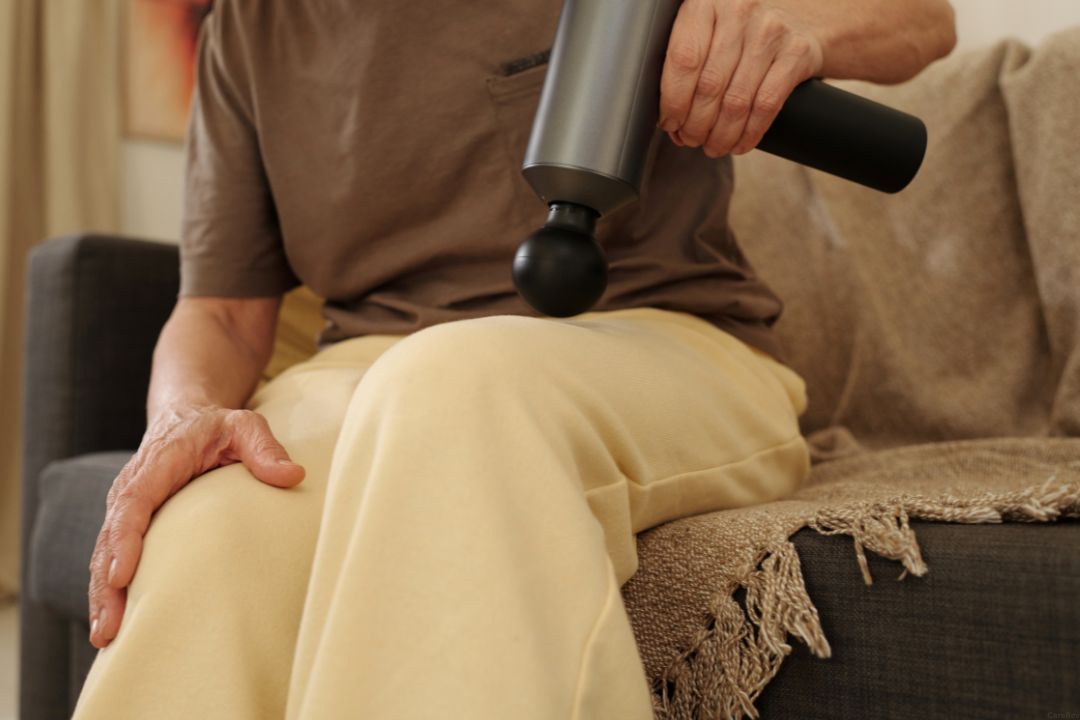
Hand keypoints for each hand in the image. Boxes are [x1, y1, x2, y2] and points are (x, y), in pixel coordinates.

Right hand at [88, 405, 304, 647]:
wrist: (188, 417)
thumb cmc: (218, 426)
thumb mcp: (245, 426)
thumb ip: (265, 448)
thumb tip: (292, 476)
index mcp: (156, 465)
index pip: (134, 503)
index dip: (126, 540)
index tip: (123, 575)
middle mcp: (132, 488)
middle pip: (111, 538)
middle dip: (107, 584)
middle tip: (109, 626)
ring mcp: (126, 508)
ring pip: (105, 553)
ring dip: (102, 595)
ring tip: (105, 636)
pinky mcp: (130, 523)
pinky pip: (112, 557)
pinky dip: (108, 590)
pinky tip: (111, 623)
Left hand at [657, 0, 823, 157]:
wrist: (799, 20)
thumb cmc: (739, 31)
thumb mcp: (707, 29)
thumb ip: (686, 61)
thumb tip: (669, 120)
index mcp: (705, 2)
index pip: (684, 60)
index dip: (673, 102)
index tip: (669, 123)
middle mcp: (739, 10)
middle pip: (709, 85)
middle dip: (696, 124)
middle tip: (691, 139)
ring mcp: (770, 31)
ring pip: (736, 101)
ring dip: (720, 135)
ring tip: (712, 146)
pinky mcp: (796, 53)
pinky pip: (766, 105)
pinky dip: (749, 133)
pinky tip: (738, 144)